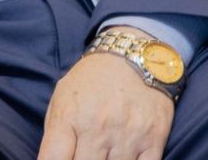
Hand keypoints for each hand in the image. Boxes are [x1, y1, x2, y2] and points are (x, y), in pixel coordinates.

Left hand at [37, 47, 172, 159]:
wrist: (134, 58)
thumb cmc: (92, 80)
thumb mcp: (62, 97)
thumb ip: (54, 133)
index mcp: (70, 116)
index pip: (53, 159)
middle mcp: (98, 128)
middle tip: (83, 155)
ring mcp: (127, 136)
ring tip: (102, 153)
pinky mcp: (154, 140)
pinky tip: (122, 158)